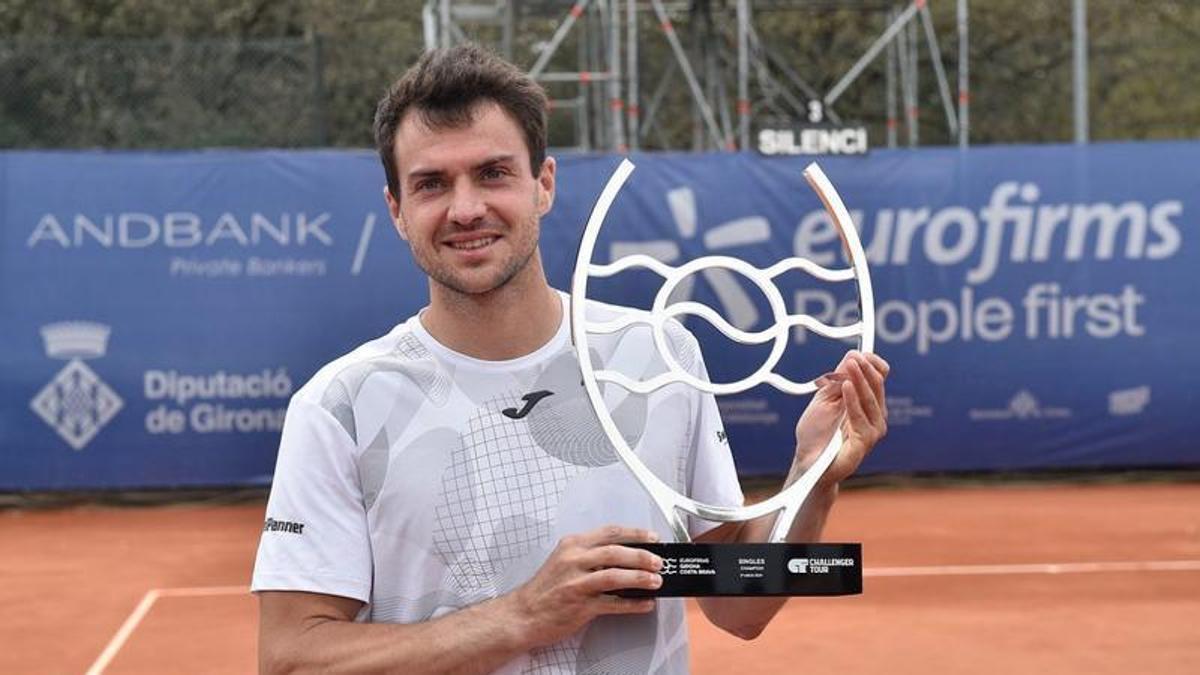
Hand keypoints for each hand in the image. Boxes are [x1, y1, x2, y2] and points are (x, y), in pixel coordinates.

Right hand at [506, 525, 663, 648]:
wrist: (523, 614)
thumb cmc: (545, 589)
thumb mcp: (564, 560)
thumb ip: (590, 555)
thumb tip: (625, 556)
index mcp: (572, 545)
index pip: (610, 532)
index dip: (635, 534)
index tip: (652, 537)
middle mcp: (574, 560)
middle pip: (615, 551)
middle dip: (642, 555)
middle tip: (658, 561)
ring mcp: (576, 583)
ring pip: (615, 575)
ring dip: (640, 578)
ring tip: (655, 581)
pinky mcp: (580, 605)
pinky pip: (612, 603)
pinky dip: (632, 604)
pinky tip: (644, 604)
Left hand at [793, 351, 889, 485]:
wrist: (808, 460)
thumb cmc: (817, 432)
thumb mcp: (825, 398)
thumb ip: (838, 379)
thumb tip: (853, 355)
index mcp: (866, 402)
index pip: (879, 377)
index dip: (871, 364)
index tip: (856, 354)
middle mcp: (874, 414)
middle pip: (877, 385)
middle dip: (864, 369)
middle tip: (853, 358)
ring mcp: (873, 428)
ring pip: (871, 398)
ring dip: (860, 380)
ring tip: (849, 367)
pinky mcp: (866, 441)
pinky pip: (862, 417)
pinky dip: (853, 400)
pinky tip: (846, 387)